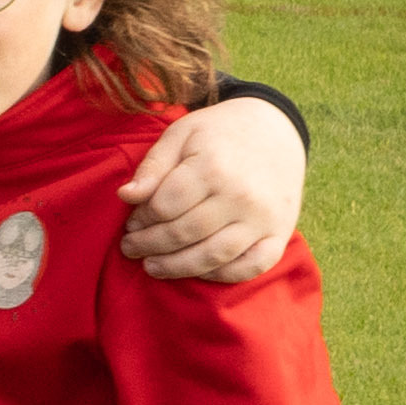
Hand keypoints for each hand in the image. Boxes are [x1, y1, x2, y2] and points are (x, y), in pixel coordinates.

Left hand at [122, 96, 308, 283]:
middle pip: (184, 234)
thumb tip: (126, 196)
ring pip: (214, 256)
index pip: (164, 207)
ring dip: (177, 267)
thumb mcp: (180, 134)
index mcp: (212, 168)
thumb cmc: (218, 133)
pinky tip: (199, 271)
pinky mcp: (280, 233)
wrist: (274, 129)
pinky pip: (253, 266)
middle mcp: (241, 196)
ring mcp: (263, 218)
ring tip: (152, 266)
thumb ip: (152, 166)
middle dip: (149, 245)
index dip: (141, 219)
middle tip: (130, 248)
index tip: (130, 223)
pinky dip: (224, 275)